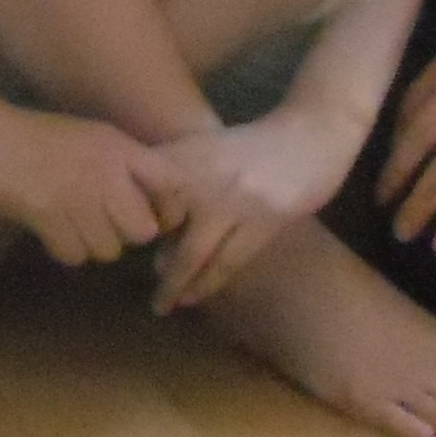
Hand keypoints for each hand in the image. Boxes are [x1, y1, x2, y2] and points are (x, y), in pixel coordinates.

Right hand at [0, 94, 181, 267]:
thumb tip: (145, 204)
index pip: (171, 184)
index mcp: (116, 145)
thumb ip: (118, 163)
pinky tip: (48, 228)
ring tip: (69, 222)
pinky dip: (64, 249)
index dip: (167, 210)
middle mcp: (104, 169)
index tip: (148, 216)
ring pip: (108, 249)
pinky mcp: (46, 214)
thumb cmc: (29, 134)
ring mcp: (75, 192)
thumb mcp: (86, 136)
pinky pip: (75, 255)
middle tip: (101, 224)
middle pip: (143, 230)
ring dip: (91, 244)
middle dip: (124, 236)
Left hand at [148, 100, 368, 311]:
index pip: (141, 198)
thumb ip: (179, 180)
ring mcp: (233, 197)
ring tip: (165, 304)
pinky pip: (228, 260)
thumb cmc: (255, 146)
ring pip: (194, 253)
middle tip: (144, 290)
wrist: (311, 132)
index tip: (124, 252)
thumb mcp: (209, 149)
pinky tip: (196, 294)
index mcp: (184, 154)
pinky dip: (209, 282)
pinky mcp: (264, 218)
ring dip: (177, 284)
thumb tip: (155, 234)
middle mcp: (202, 174)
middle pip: (162, 229)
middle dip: (152, 264)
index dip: (128, 228)